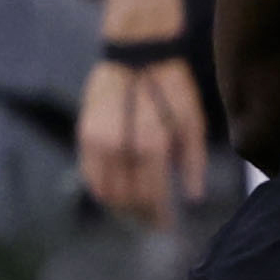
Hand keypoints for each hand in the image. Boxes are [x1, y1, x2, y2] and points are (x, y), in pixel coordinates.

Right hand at [78, 54, 209, 230]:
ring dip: (119, 208)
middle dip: (140, 216)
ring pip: (104, 191)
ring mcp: (98, 141)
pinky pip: (88, 174)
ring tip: (135, 213)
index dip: (158, 216)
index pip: (151, 196)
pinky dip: (101, 190)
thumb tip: (193, 198)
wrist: (138, 52)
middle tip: (151, 223)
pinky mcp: (84, 133)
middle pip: (127, 198)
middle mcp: (121, 147)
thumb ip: (194, 162)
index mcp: (151, 145)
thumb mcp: (193, 121)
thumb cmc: (173, 87)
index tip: (166, 227)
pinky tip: (116, 195)